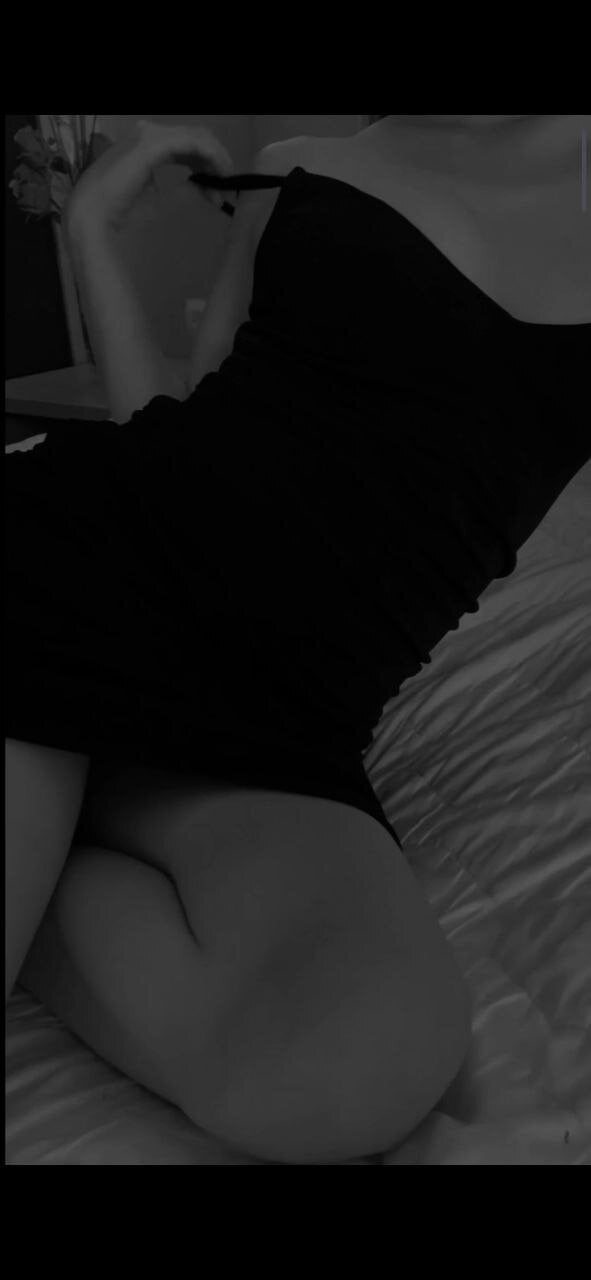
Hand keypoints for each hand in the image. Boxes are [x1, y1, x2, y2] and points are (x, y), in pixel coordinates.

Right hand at [64, 118, 234, 232]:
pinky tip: (219, 173)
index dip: (206, 162)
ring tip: (225, 182)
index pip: (186, 143)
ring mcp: (151, 135)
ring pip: (197, 136)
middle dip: (215, 160)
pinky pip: (192, 143)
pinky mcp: (154, 143)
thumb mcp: (158, 198)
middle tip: (227, 185)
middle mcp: (150, 133)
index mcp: (148, 143)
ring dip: (216, 159)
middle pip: (195, 137)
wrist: (93, 211)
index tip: (218, 186)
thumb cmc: (119, 209)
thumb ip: (182, 190)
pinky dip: (210, 157)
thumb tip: (205, 190)